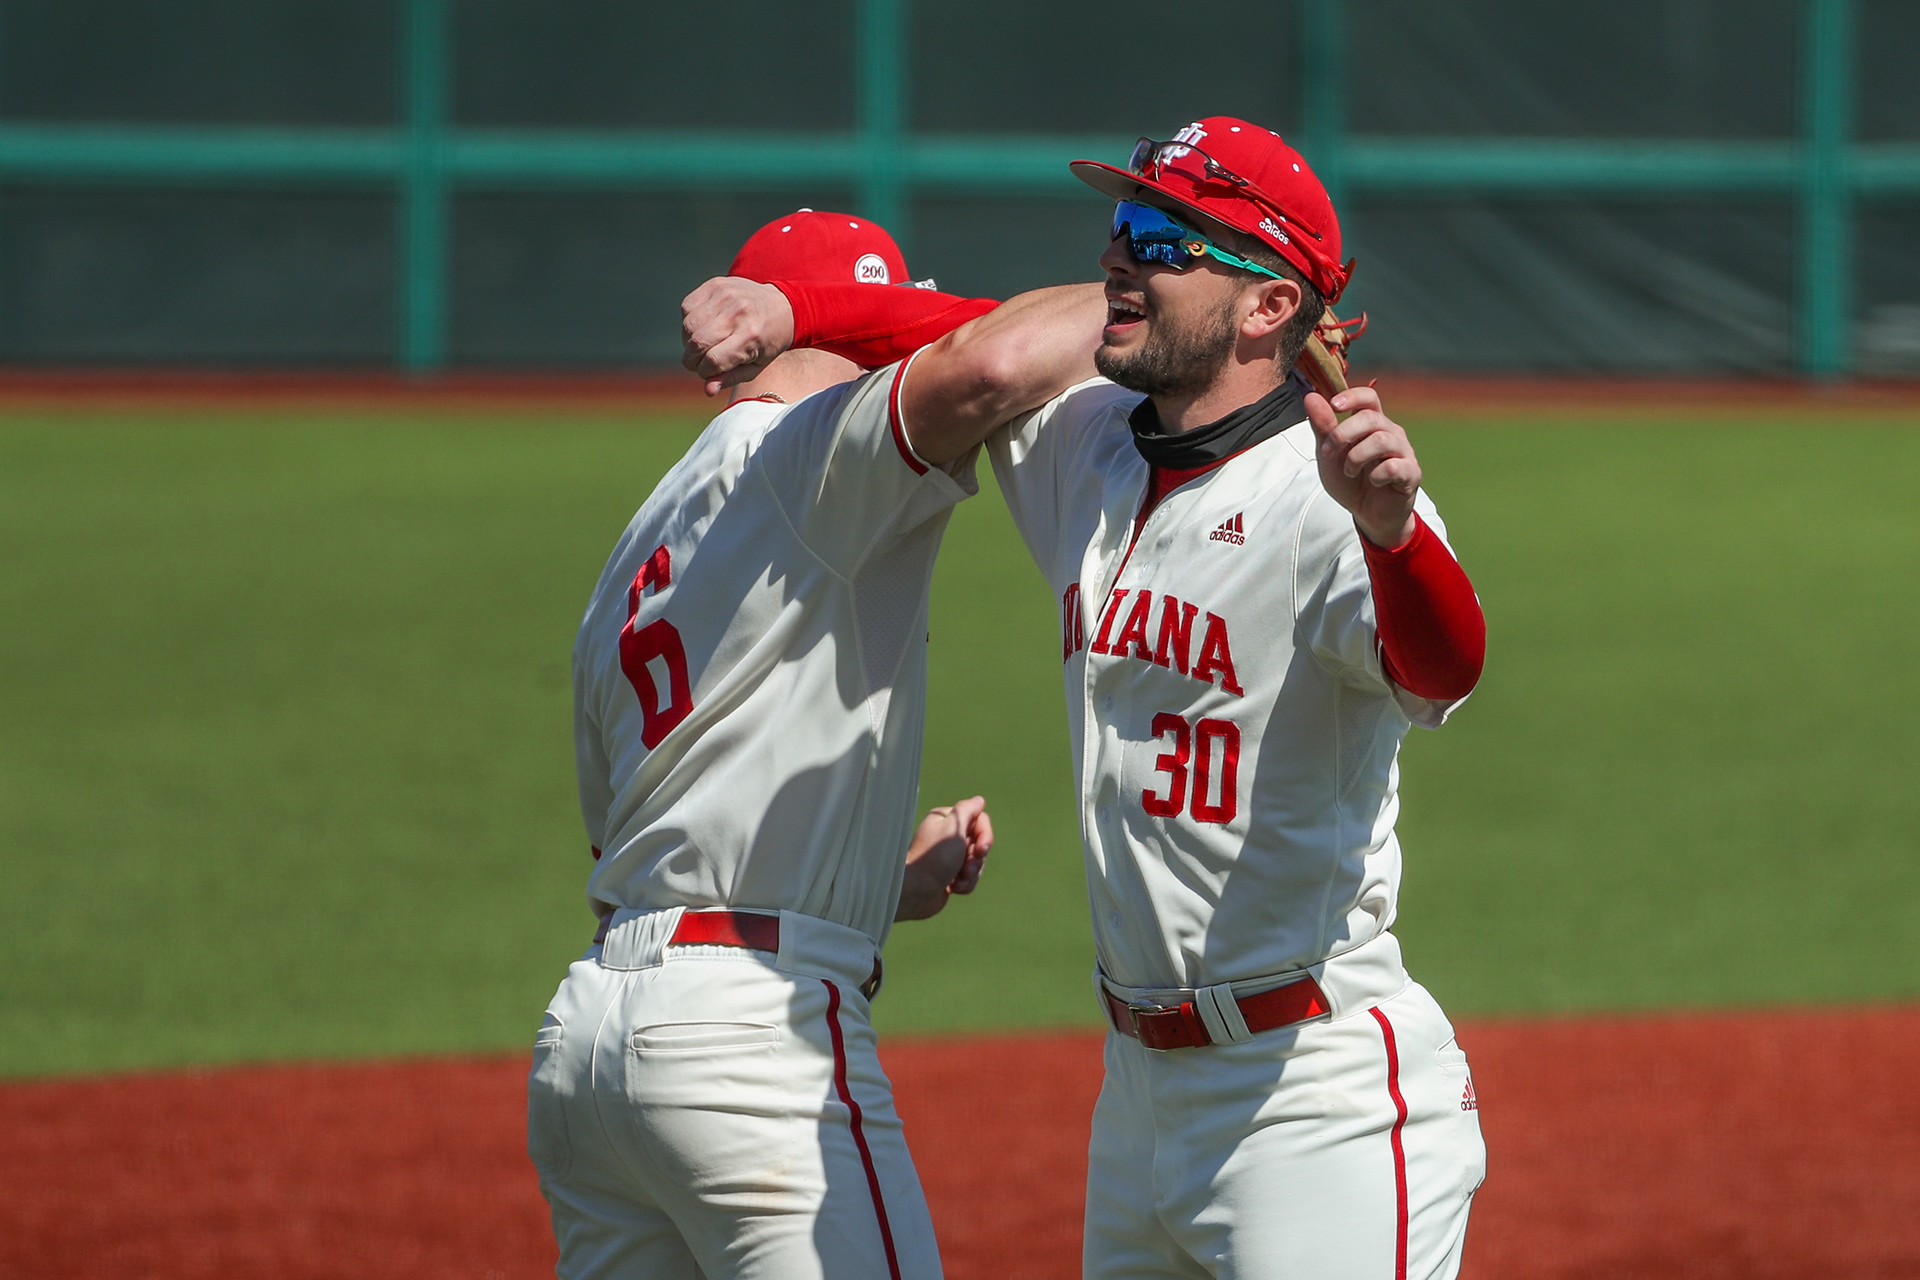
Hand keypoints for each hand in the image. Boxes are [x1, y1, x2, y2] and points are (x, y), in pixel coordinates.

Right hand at [680, 277, 795, 395]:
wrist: (782, 306)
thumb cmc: (768, 341)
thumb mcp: (756, 366)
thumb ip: (731, 378)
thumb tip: (707, 391)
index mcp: (750, 337)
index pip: (712, 361)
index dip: (704, 372)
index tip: (707, 372)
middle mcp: (737, 314)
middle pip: (697, 343)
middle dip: (691, 359)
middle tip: (698, 362)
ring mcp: (726, 296)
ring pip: (688, 326)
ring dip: (688, 341)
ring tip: (701, 344)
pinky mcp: (715, 284)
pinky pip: (687, 307)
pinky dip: (688, 321)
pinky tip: (701, 326)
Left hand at [894, 795, 993, 921]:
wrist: (917, 892)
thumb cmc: (934, 858)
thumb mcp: (953, 828)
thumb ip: (967, 810)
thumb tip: (979, 800)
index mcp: (947, 820)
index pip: (979, 820)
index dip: (985, 835)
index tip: (981, 848)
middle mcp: (948, 836)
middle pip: (980, 843)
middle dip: (977, 858)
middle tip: (966, 867)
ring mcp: (950, 857)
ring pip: (977, 863)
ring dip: (971, 874)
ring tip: (956, 880)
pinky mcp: (951, 875)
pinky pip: (971, 878)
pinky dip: (965, 884)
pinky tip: (952, 887)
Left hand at [1304, 386, 1420, 547]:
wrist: (1368, 514)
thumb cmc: (1351, 480)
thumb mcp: (1329, 454)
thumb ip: (1322, 427)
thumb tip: (1310, 396)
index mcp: (1372, 424)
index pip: (1369, 397)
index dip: (1353, 396)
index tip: (1334, 405)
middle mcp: (1391, 432)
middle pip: (1370, 418)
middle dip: (1342, 434)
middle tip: (1328, 452)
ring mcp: (1403, 452)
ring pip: (1381, 440)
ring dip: (1356, 457)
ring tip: (1349, 471)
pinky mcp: (1411, 473)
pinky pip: (1394, 466)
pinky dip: (1377, 475)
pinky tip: (1373, 482)